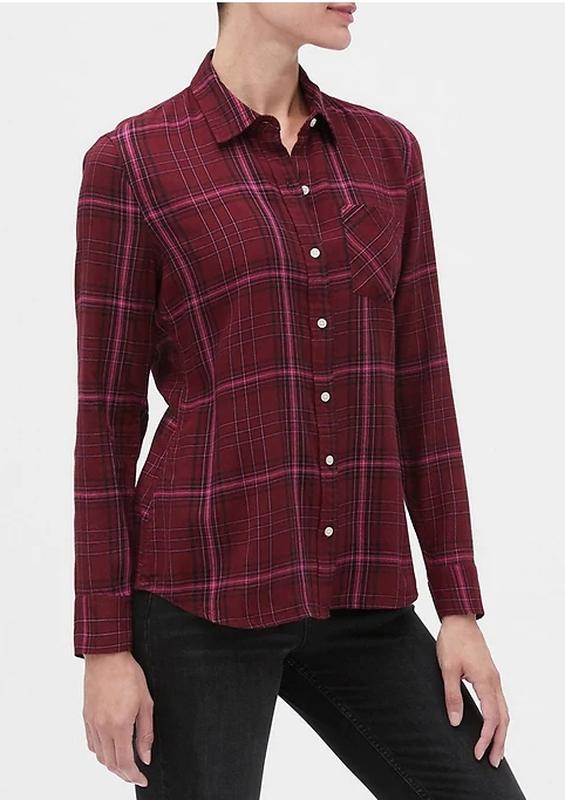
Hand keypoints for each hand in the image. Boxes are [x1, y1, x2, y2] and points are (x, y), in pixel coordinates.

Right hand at [82, 651, 153, 786]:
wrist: (107, 656)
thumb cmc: (128, 674)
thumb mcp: (145, 702)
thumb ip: (145, 733)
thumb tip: (145, 756)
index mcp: (119, 725)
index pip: (124, 762)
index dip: (133, 775)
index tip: (142, 779)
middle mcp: (102, 728)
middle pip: (110, 763)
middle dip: (124, 774)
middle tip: (135, 774)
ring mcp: (92, 723)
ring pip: (100, 756)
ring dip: (112, 764)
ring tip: (125, 764)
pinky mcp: (86, 717)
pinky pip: (92, 743)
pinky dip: (101, 752)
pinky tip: (111, 748)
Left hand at [436, 614, 509, 767]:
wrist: (459, 619)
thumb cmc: (453, 640)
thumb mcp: (447, 669)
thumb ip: (452, 696)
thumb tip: (456, 722)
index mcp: (486, 681)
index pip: (491, 718)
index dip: (485, 738)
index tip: (478, 754)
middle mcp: (494, 681)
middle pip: (503, 719)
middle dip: (499, 742)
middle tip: (493, 762)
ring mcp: (494, 678)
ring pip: (504, 711)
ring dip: (501, 732)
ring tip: (496, 750)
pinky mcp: (489, 674)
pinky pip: (499, 702)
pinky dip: (499, 718)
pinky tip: (492, 725)